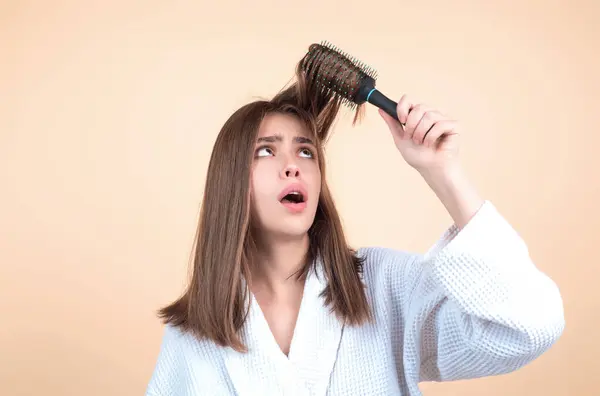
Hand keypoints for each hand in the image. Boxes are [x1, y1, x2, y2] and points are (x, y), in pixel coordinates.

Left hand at [379, 94, 483, 227]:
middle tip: (412, 138)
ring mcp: (444, 118)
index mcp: (419, 115)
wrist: (431, 170)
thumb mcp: (401, 139)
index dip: (403, 107)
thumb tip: (381, 109)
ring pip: (429, 115)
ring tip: (421, 143)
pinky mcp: (455, 126)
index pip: (409, 99)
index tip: (401, 121)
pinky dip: (432, 137)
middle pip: (419, 107)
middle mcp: (432, 113)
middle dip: (412, 125)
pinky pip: (440, 124)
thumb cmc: (419, 156)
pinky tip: (431, 144)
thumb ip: (392, 123)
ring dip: (421, 133)